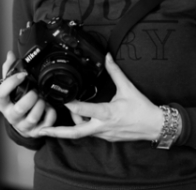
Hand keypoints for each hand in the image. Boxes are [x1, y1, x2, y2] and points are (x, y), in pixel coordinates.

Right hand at [0, 51, 56, 137]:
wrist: (22, 124)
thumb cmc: (17, 102)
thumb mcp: (11, 88)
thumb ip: (10, 71)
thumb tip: (10, 55)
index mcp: (4, 104)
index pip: (1, 94)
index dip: (11, 83)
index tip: (22, 75)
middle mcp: (12, 116)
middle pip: (20, 108)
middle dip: (31, 97)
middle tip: (35, 91)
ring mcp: (23, 125)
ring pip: (33, 117)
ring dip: (41, 105)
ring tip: (42, 99)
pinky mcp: (36, 131)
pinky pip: (46, 123)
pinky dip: (51, 113)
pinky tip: (50, 108)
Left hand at [38, 53, 163, 141]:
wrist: (154, 126)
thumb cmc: (141, 108)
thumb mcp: (128, 87)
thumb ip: (115, 71)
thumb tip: (107, 57)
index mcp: (107, 113)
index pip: (84, 110)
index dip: (71, 104)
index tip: (61, 99)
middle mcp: (102, 126)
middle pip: (75, 132)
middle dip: (57, 132)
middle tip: (41, 130)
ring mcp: (104, 134)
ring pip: (82, 132)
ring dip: (72, 125)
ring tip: (64, 114)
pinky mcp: (107, 137)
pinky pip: (91, 133)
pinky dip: (83, 127)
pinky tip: (81, 119)